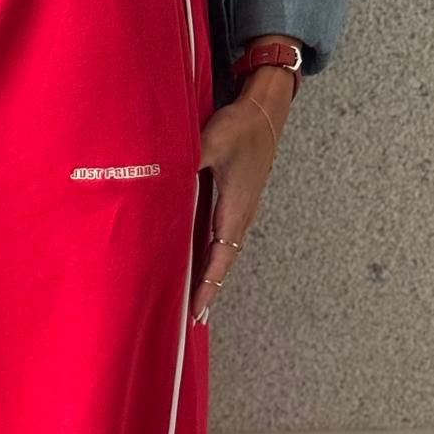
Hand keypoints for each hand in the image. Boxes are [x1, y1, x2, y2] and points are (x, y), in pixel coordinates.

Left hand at [191, 63, 294, 321]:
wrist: (264, 113)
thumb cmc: (239, 126)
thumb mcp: (211, 140)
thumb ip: (190, 161)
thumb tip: (169, 179)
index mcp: (235, 209)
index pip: (219, 258)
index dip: (207, 285)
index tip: (197, 309)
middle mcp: (239, 217)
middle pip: (222, 264)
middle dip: (208, 292)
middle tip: (194, 320)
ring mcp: (239, 213)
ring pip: (222, 254)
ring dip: (210, 279)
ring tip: (197, 305)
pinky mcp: (235, 205)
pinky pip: (221, 240)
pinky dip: (211, 260)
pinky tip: (199, 267)